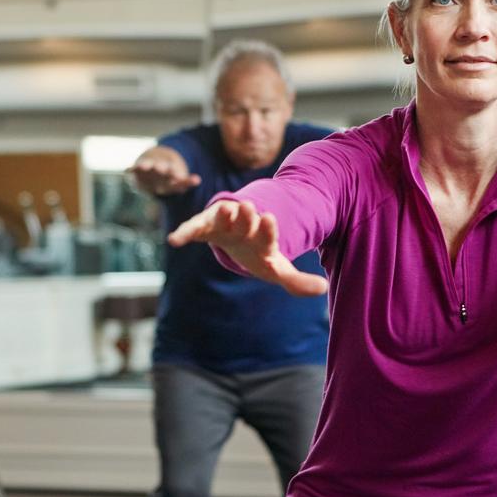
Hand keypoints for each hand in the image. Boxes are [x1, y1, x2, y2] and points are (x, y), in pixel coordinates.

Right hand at [128, 154, 200, 195]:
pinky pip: (133, 168)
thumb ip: (188, 181)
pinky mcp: (137, 169)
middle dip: (161, 167)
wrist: (153, 167)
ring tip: (143, 166)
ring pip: (147, 165)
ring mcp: (147, 167)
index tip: (179, 178)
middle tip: (161, 168)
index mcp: (171, 170)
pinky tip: (127, 170)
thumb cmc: (168, 179)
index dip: (177, 175)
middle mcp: (159, 167)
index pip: (175, 172)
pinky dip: (130, 169)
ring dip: (145, 165)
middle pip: (160, 166)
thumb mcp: (178, 182)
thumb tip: (198, 180)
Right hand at [167, 200, 326, 296]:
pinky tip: (173, 240)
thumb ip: (297, 281)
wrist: (238, 234)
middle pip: (246, 220)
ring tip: (224, 210)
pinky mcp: (204, 226)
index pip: (267, 233)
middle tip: (247, 207)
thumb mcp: (276, 268)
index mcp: (262, 236)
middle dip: (246, 215)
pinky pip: (193, 229)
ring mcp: (223, 224)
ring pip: (223, 217)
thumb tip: (323, 289)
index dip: (268, 228)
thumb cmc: (258, 253)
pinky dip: (184, 233)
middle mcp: (243, 226)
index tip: (270, 219)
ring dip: (223, 215)